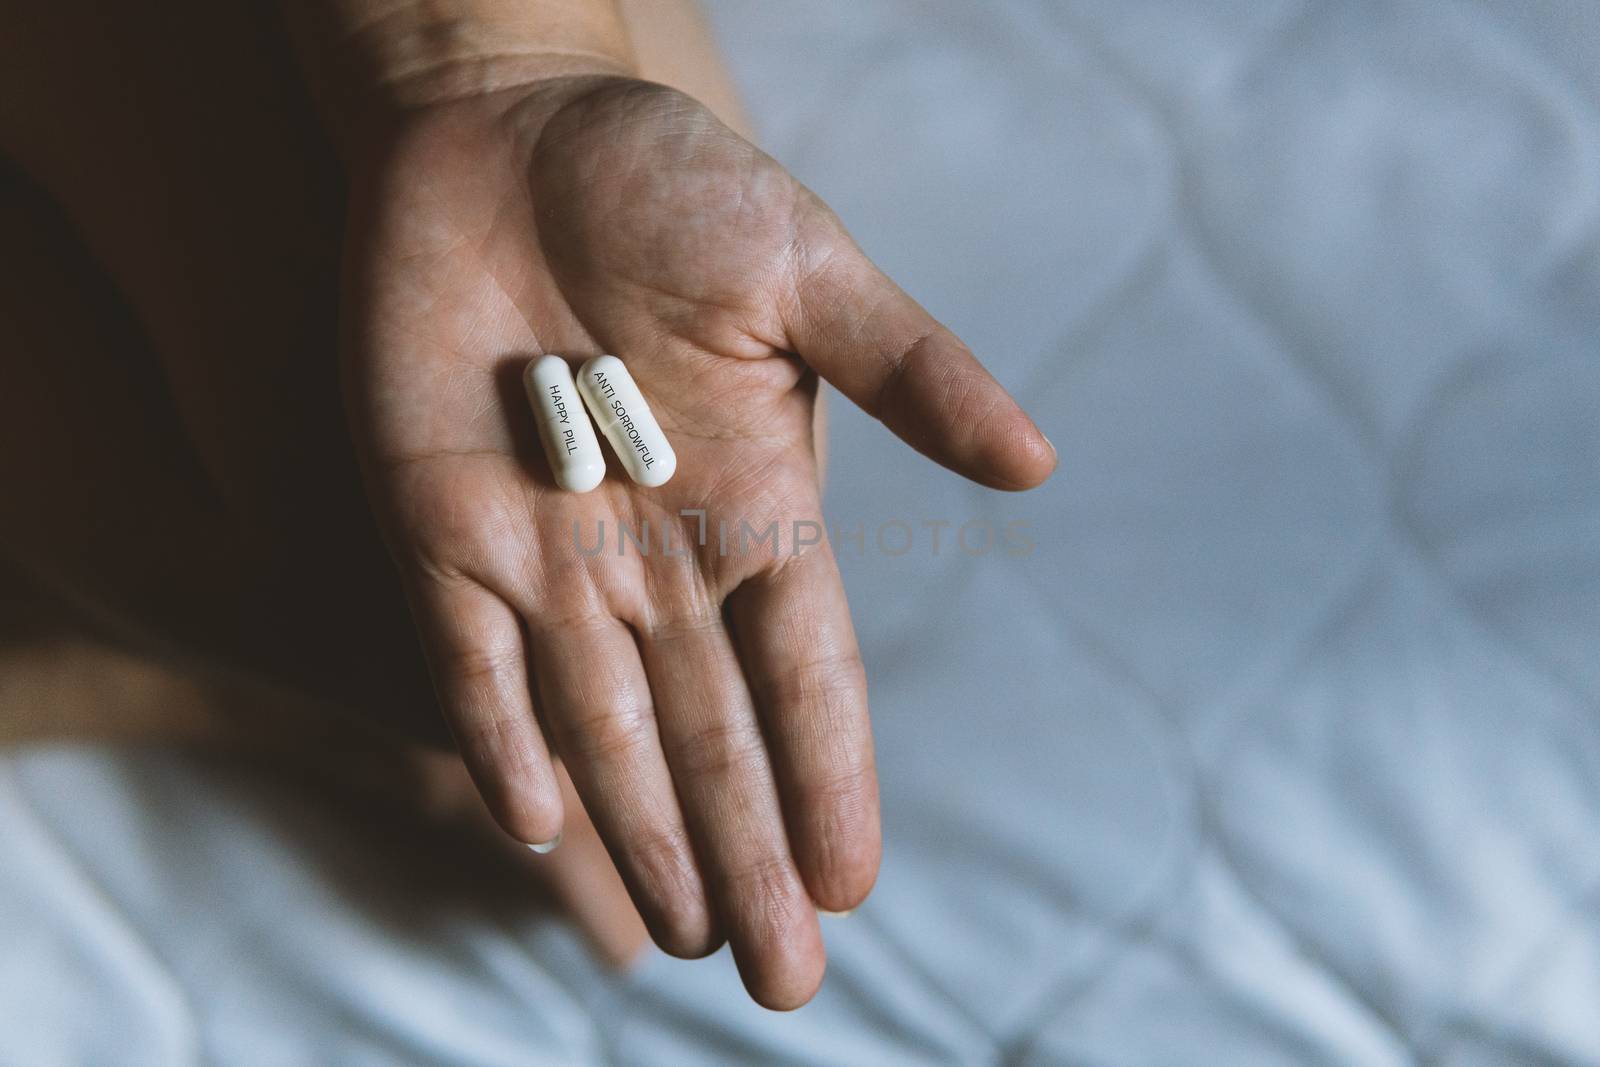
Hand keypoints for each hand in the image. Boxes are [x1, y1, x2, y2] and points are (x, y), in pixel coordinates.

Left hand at [342, 75, 1054, 1008]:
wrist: (505, 128)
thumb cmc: (667, 183)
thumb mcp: (806, 267)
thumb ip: (909, 368)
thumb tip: (1036, 463)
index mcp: (755, 502)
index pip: (805, 670)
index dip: (830, 773)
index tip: (853, 881)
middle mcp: (658, 554)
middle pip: (710, 733)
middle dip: (746, 854)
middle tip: (780, 978)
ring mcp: (546, 550)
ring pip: (601, 726)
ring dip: (640, 834)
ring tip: (685, 938)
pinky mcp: (438, 527)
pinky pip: (469, 659)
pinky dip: (502, 739)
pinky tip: (537, 827)